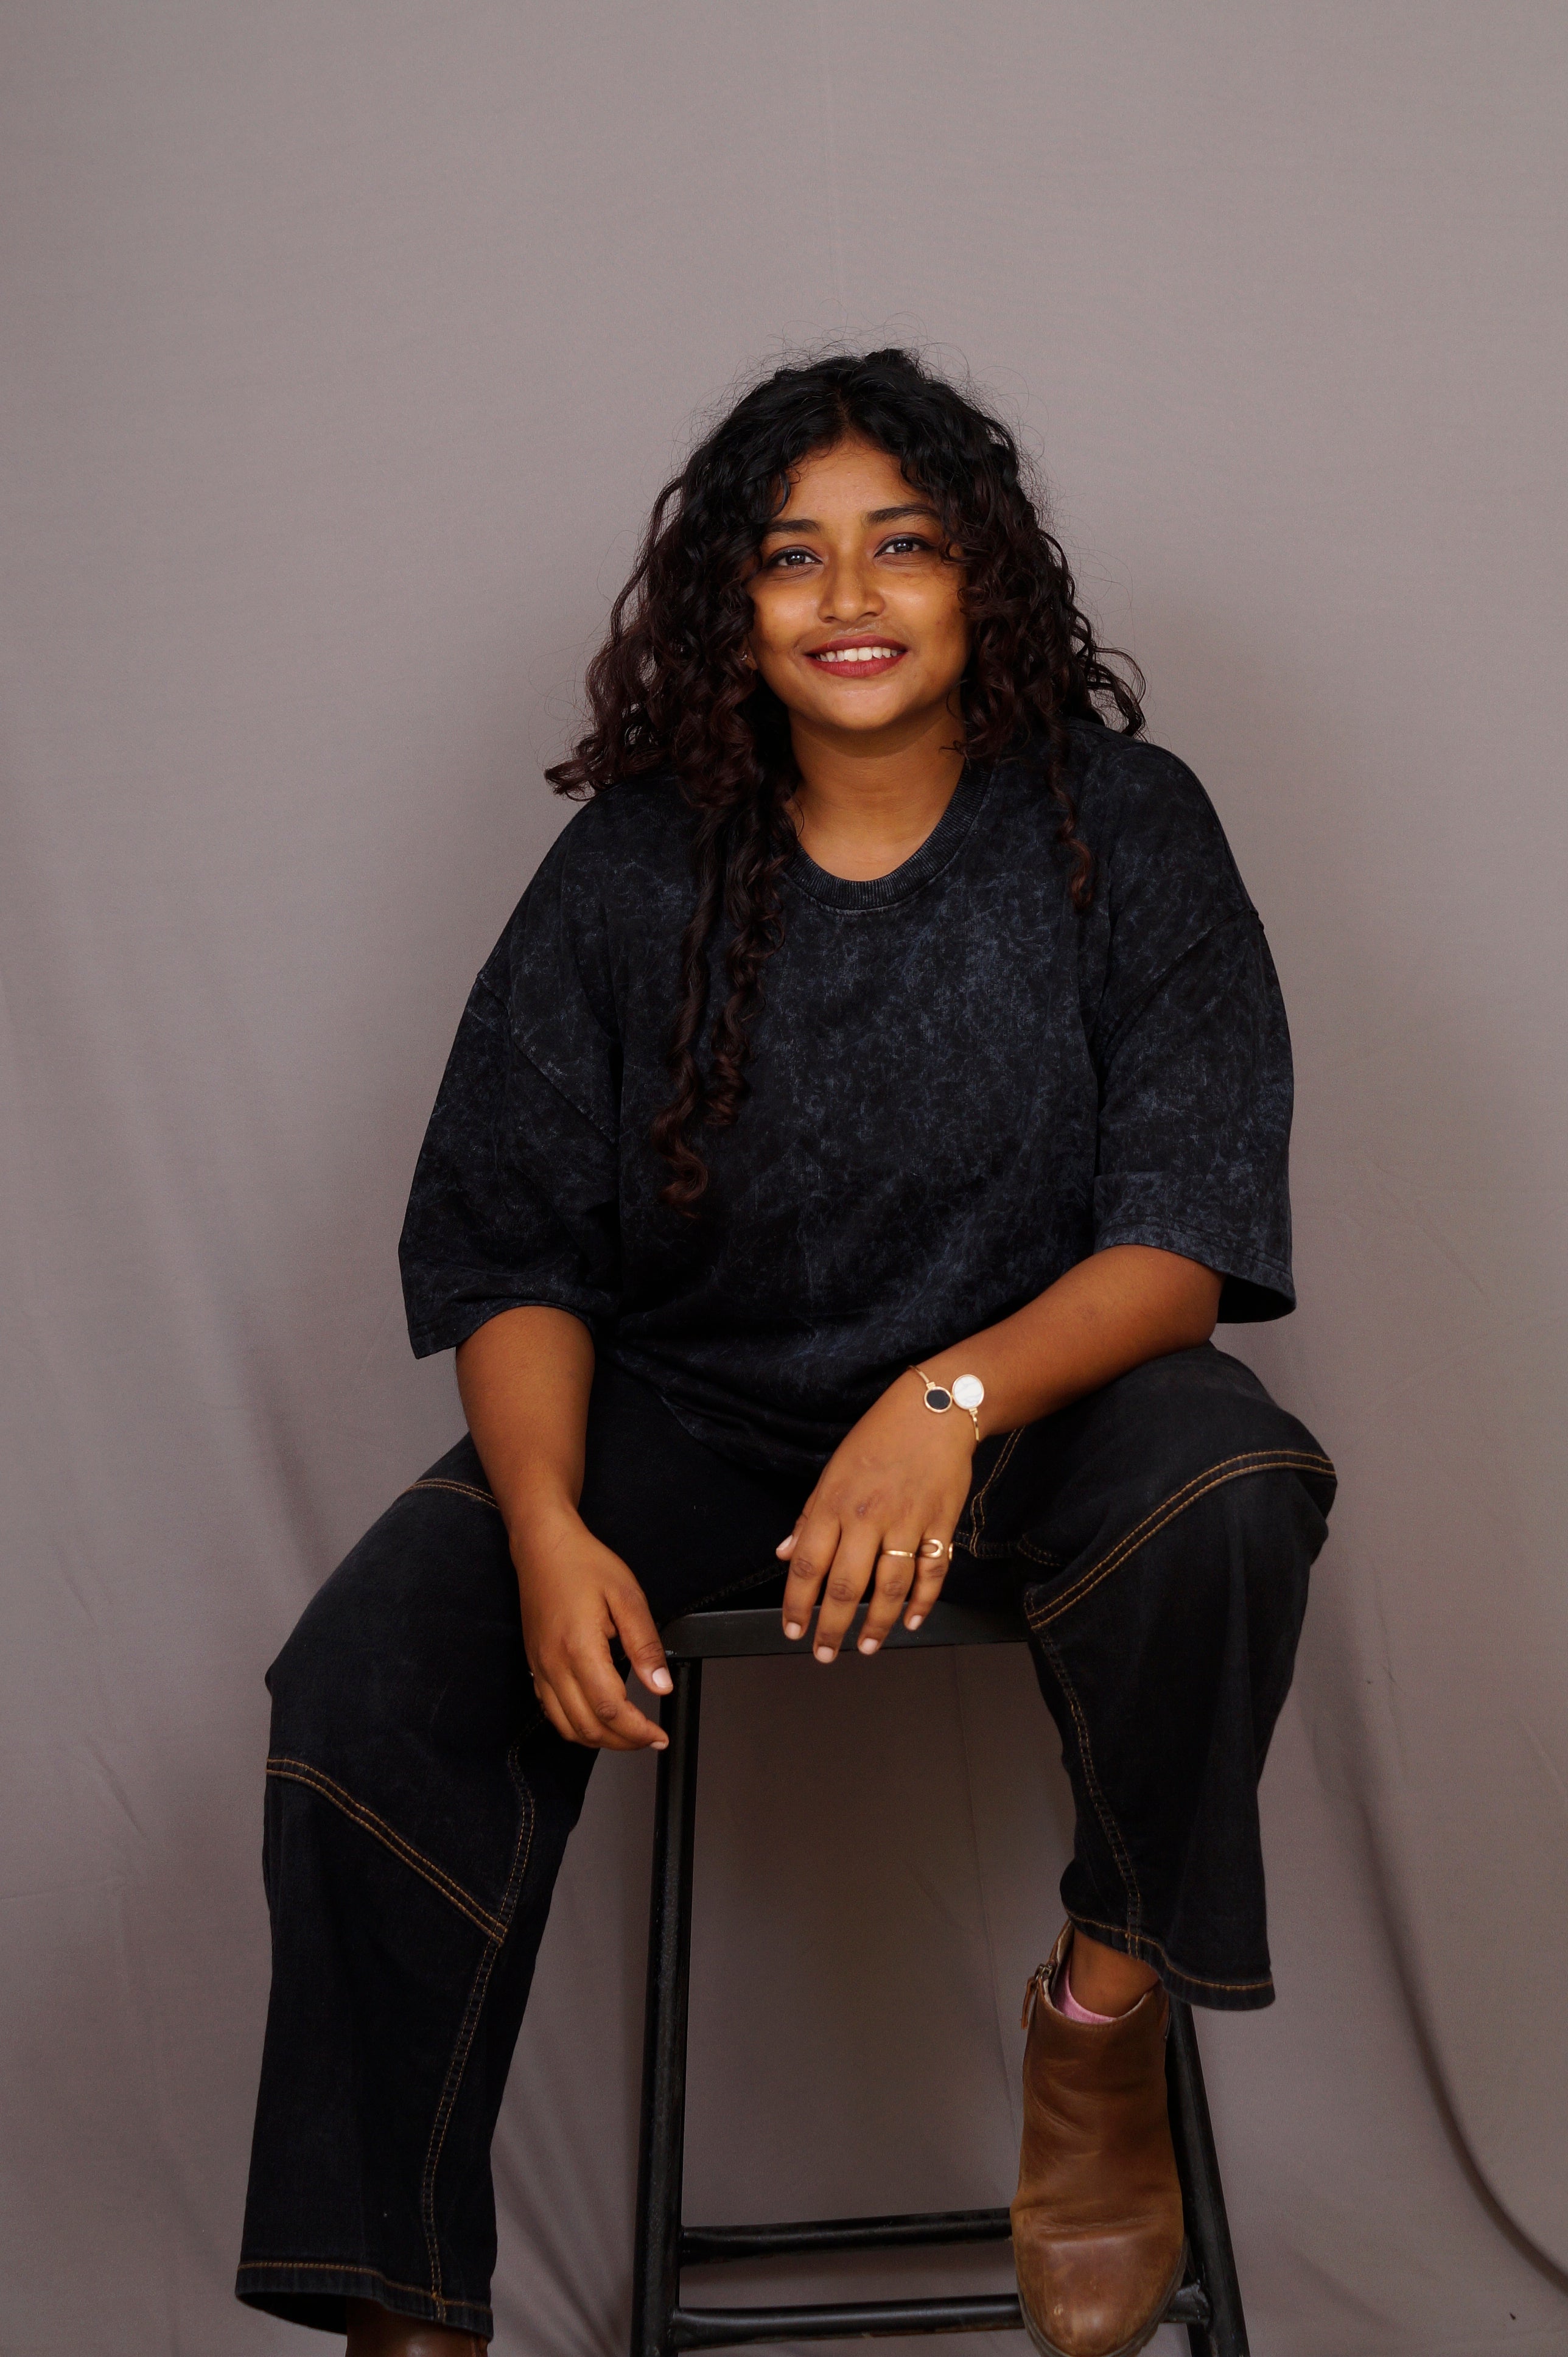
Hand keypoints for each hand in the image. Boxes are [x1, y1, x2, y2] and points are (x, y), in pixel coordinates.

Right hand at [513, 1509, 671, 1749]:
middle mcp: (554, 1665)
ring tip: (628, 1734)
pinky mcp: (535, 1665)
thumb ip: (645, 1645)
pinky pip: (551, 1711)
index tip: (659, 1735)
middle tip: (650, 1739)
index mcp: (580, 1649)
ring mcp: (540, 1668)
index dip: (638, 1731)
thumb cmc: (584, 1564)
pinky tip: (598, 1717)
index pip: (611, 1710)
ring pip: (567, 1727)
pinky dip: (576, 1725)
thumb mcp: (627, 1596)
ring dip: (599, 1739)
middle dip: (623, 1742)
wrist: (543, 1546)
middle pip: (588, 1727)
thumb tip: (660, 1686)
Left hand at [776, 1374, 974, 1660]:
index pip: (807, 1565)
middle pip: (846, 1586)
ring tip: (867, 1646)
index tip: (792, 1631)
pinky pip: (932, 1572)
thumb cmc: (879, 1437)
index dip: (796, 1604)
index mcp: (834, 1503)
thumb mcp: (833, 1471)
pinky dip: (923, 1602)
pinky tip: (912, 1621)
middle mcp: (867, 1517)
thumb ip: (809, 1516)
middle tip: (824, 1653)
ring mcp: (907, 1522)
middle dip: (832, 1627)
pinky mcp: (941, 1524)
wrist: (935, 1409)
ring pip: (890, 1587)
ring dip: (877, 1624)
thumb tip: (785, 1555)